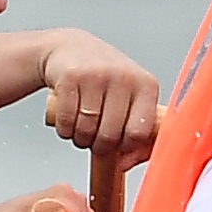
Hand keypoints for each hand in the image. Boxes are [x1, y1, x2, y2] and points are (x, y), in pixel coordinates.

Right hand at [32, 30, 159, 154]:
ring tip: (81, 131)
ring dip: (80, 139)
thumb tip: (128, 162)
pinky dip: (65, 131)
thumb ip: (135, 127)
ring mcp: (97, 75)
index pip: (140, 132)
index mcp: (145, 85)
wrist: (70, 49)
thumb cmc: (103, 77)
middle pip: (111, 135)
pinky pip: (67, 120)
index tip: (118, 146)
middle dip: (100, 146)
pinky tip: (68, 123)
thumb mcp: (129, 95)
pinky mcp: (70, 77)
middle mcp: (124, 77)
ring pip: (87, 129)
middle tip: (95, 141)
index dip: (126, 147)